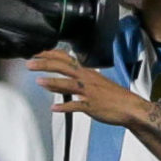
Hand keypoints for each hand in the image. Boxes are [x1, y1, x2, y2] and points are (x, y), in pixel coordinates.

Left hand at [31, 49, 154, 127]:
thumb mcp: (96, 82)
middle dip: (45, 64)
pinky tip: (54, 108)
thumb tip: (58, 78)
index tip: (36, 52)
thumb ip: (77, 78)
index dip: (50, 54)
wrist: (130, 108)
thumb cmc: (114, 96)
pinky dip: (65, 107)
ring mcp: (89, 93)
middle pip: (64, 68)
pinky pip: (77, 106)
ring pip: (69, 85)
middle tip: (29, 63)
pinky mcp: (92, 106)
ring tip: (39, 81)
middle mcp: (87, 79)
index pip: (66, 58)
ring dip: (53, 83)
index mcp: (87, 72)